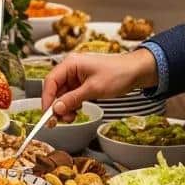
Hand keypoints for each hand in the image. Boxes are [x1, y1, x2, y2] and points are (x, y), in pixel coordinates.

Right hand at [41, 49, 157, 119]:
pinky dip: (72, 105)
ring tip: (72, 117)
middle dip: (57, 106)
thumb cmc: (118, 74)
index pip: (51, 81)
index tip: (47, 114)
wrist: (136, 72)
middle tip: (59, 120)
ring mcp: (77, 76)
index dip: (47, 99)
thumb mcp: (93, 89)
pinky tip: (77, 111)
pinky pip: (71, 95)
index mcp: (71, 64)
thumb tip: (56, 108)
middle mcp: (71, 69)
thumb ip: (72, 99)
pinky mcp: (83, 83)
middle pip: (55, 89)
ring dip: (64, 107)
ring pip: (63, 94)